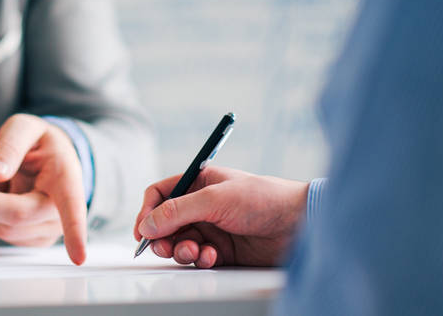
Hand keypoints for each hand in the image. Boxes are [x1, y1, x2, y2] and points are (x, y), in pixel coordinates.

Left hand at [0, 114, 87, 264]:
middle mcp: (63, 209)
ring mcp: (51, 229)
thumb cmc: (40, 143)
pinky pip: (1, 232)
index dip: (75, 233)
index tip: (79, 257)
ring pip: (2, 227)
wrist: (49, 158)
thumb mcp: (24, 127)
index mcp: (66, 178)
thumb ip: (10, 145)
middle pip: (16, 215)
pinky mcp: (36, 240)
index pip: (72, 207)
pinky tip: (4, 194)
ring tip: (0, 179)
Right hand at [134, 166, 307, 267]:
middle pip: (165, 223)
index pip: (160, 195)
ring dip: (181, 250)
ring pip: (179, 243)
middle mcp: (201, 205)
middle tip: (166, 247)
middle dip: (163, 237)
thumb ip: (178, 211)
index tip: (144, 230)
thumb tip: (147, 225)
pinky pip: (198, 257)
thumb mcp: (215, 199)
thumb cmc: (263, 198)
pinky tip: (212, 257)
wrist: (298, 223)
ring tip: (194, 251)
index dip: (148, 211)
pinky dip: (200, 259)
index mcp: (198, 183)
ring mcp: (211, 228)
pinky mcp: (222, 250)